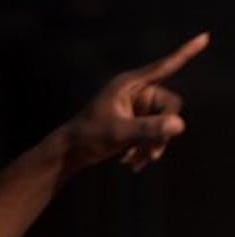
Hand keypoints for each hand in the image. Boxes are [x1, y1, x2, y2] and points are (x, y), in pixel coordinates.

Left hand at [63, 33, 207, 172]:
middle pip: (169, 106)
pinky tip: (130, 163)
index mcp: (129, 84)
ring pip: (164, 123)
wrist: (69, 154)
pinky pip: (155, 132)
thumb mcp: (119, 133)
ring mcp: (137, 107)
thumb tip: (179, 125)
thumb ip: (149, 129)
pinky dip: (146, 149)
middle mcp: (135, 92)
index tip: (204, 38)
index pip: (164, 67)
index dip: (185, 53)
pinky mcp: (135, 121)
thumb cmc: (88, 138)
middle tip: (150, 154)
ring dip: (153, 145)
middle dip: (162, 132)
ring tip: (135, 163)